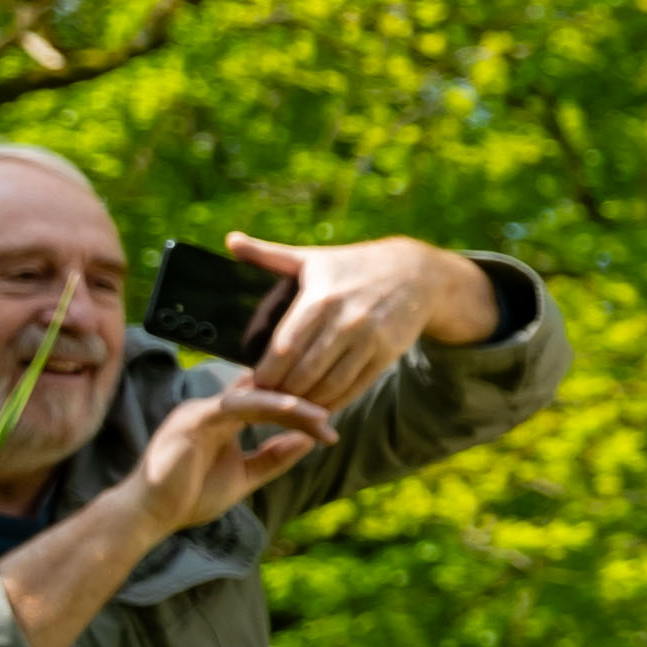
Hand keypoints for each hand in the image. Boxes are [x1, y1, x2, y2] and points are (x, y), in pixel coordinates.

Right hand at [115, 375, 339, 541]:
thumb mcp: (244, 476)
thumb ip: (273, 458)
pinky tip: (296, 410)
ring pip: (256, 396)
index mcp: (222, 419)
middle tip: (333, 417)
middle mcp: (211, 409)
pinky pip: (238, 406)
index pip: (266, 404)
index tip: (330, 427)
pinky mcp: (194, 419)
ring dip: (292, 405)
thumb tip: (309, 440)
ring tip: (323, 415)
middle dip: (300, 405)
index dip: (298, 411)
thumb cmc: (189, 497)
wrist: (149, 516)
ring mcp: (201, 410)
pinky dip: (269, 406)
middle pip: (265, 396)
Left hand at [228, 229, 486, 410]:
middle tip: (265, 402)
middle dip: (281, 392)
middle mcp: (346, 321)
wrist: (416, 274)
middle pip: (305, 371)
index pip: (285, 347)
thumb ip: (268, 255)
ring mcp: (370, 340)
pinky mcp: (387, 355)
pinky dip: (334, 402)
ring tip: (289, 406)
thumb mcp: (312, 258)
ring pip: (330, 385)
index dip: (266, 372)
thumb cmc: (353, 266)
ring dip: (307, 402)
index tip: (252, 384)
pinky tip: (317, 405)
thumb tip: (230, 240)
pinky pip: (355, 388)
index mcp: (321, 298)